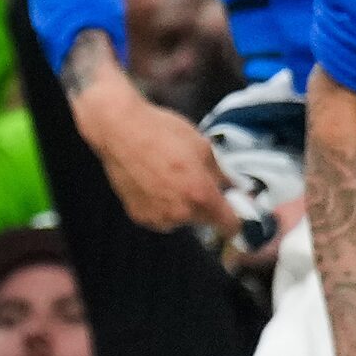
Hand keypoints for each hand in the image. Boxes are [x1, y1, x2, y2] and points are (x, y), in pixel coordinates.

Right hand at [73, 69, 233, 231]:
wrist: (120, 129)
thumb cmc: (163, 132)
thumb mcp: (202, 146)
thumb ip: (221, 173)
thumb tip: (233, 186)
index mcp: (202, 195)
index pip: (230, 225)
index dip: (236, 218)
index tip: (233, 209)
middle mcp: (181, 214)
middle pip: (205, 220)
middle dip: (205, 204)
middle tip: (193, 178)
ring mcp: (158, 218)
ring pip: (181, 219)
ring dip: (181, 206)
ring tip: (168, 178)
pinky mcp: (139, 216)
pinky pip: (160, 217)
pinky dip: (161, 206)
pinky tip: (153, 183)